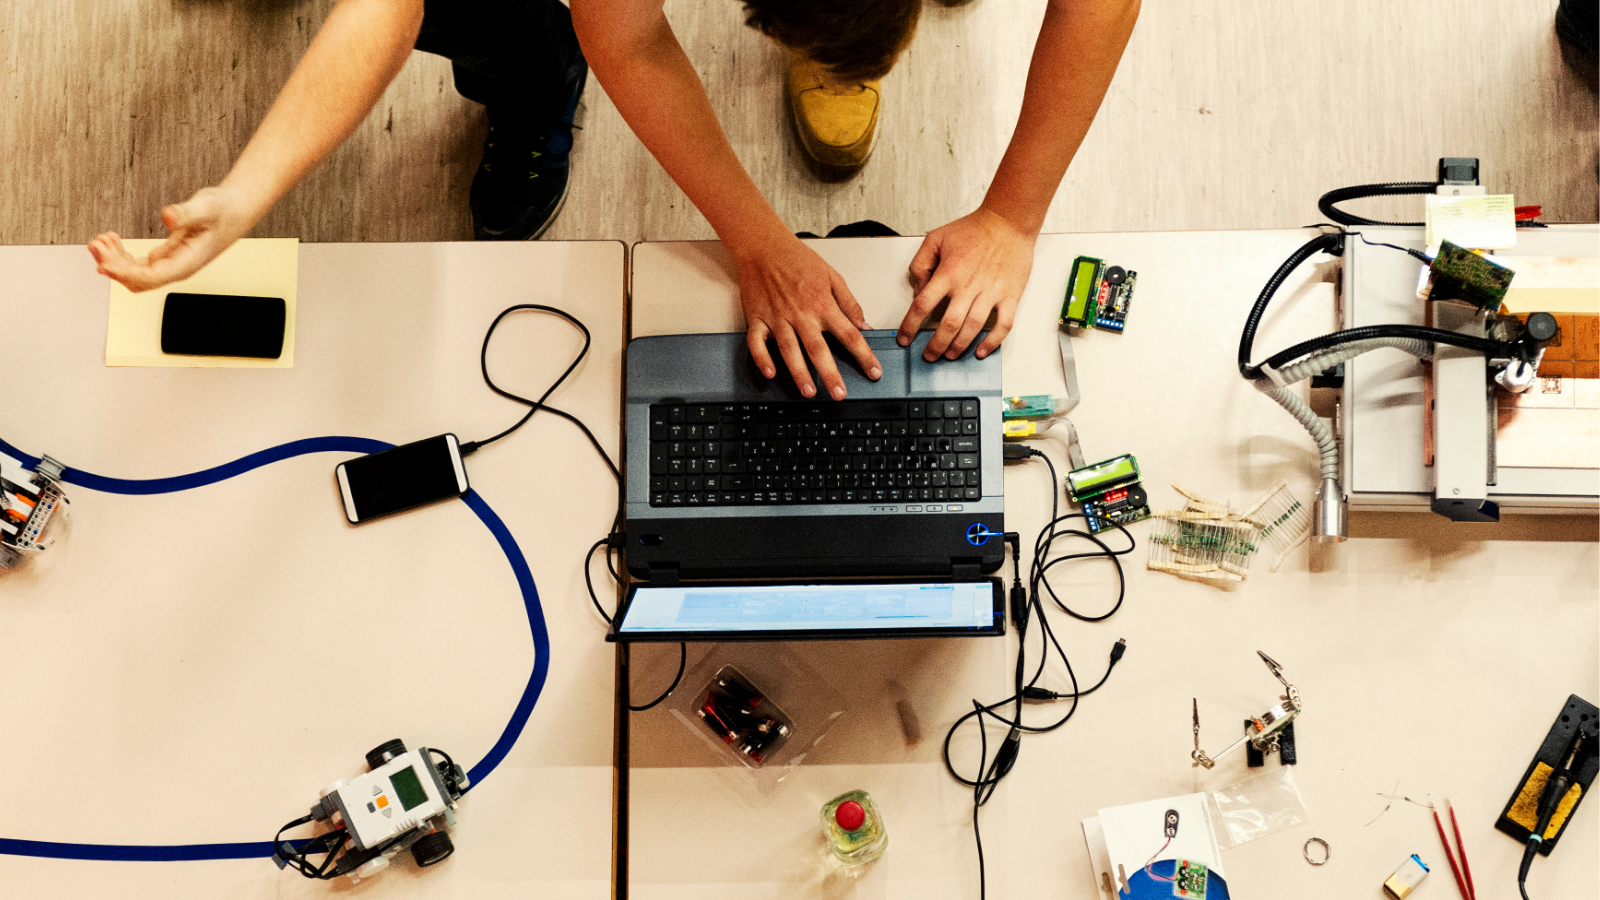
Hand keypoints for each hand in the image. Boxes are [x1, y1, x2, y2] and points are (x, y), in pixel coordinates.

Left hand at [87, 186, 253, 291]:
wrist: (236, 209)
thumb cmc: (223, 210)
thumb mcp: (205, 207)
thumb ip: (185, 213)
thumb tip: (168, 216)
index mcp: (187, 264)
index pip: (151, 277)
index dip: (124, 273)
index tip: (103, 263)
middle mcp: (178, 269)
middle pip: (138, 281)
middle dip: (113, 266)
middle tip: (95, 244)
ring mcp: (172, 264)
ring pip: (136, 275)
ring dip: (114, 261)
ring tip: (99, 241)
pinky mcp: (168, 256)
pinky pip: (140, 265)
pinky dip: (122, 255)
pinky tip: (113, 241)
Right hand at [737, 234, 881, 399]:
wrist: (764, 246)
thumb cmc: (798, 260)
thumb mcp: (832, 277)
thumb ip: (849, 303)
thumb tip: (864, 325)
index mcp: (822, 304)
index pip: (849, 334)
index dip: (864, 355)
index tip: (873, 372)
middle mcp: (801, 314)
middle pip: (818, 348)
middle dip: (830, 373)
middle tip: (839, 394)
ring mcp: (777, 317)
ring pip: (789, 349)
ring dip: (799, 372)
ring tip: (808, 391)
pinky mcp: (757, 318)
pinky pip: (757, 343)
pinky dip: (761, 358)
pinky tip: (770, 374)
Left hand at [897, 206, 1036, 360]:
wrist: (1008, 222)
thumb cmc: (974, 230)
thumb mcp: (936, 238)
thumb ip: (921, 264)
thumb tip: (917, 290)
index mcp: (948, 273)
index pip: (922, 305)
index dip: (910, 326)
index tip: (904, 339)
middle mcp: (968, 286)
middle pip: (948, 324)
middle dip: (936, 345)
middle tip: (929, 356)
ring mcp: (991, 292)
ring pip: (973, 328)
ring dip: (959, 347)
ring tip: (950, 356)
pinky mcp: (1010, 296)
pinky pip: (1003, 325)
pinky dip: (993, 342)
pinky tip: (981, 351)